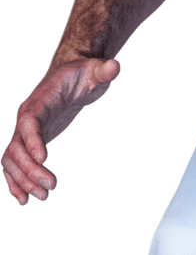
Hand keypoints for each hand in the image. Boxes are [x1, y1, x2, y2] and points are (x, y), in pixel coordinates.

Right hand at [3, 58, 120, 204]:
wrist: (70, 74)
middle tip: (51, 187)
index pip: (29, 121)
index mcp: (41, 99)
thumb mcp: (96, 70)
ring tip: (42, 197)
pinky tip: (23, 198)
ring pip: (12, 159)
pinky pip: (13, 164)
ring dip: (22, 180)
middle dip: (30, 169)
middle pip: (17, 146)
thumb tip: (114, 66)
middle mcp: (26, 116)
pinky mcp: (28, 141)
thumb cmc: (84, 73)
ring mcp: (24, 130)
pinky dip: (15, 181)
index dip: (33, 140)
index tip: (43, 159)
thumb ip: (103, 70)